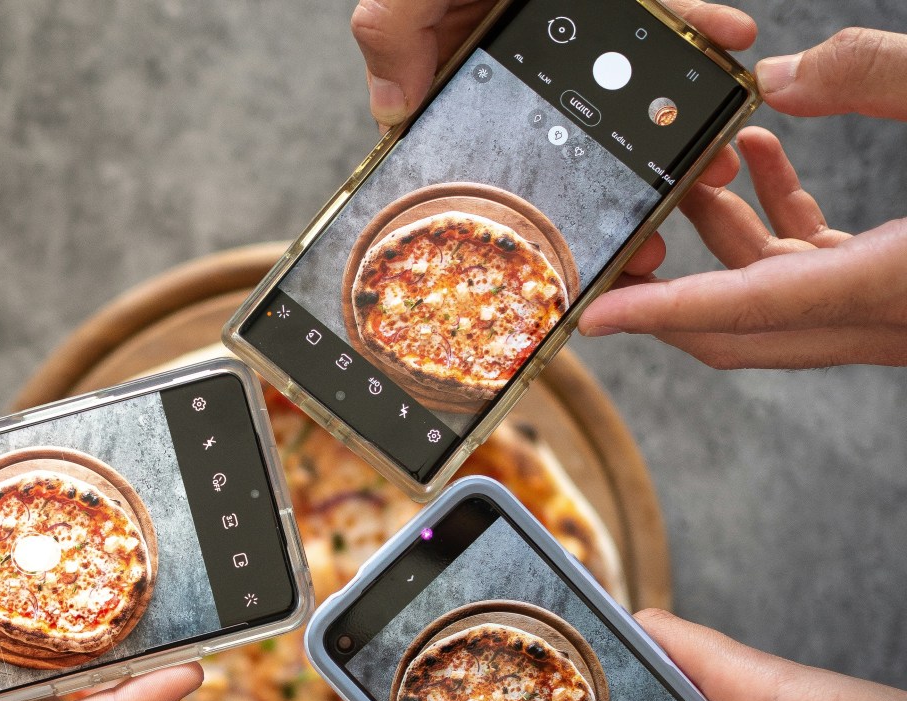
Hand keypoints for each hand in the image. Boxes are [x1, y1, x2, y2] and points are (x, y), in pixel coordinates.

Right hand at [350, 1, 756, 276]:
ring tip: (713, 165)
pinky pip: (666, 17)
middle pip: (575, 150)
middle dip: (617, 196)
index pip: (493, 158)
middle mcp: (527, 71)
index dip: (531, 211)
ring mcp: (581, 39)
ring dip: (673, 137)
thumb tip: (391, 111)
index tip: (570, 252)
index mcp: (468, 80)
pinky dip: (700, 27)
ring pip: (628, 102)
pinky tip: (732, 38)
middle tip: (654, 238)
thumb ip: (391, 32)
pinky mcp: (623, 2)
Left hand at [580, 29, 906, 367]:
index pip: (746, 307)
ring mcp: (882, 311)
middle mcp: (876, 317)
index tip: (594, 317)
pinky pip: (811, 270)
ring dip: (725, 232)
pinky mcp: (890, 287)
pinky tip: (760, 159)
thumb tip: (783, 76)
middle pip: (737, 328)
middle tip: (621, 249)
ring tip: (694, 171)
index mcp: (885, 285)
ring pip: (770, 297)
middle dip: (668, 291)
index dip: (663, 312)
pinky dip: (779, 220)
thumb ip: (875, 79)